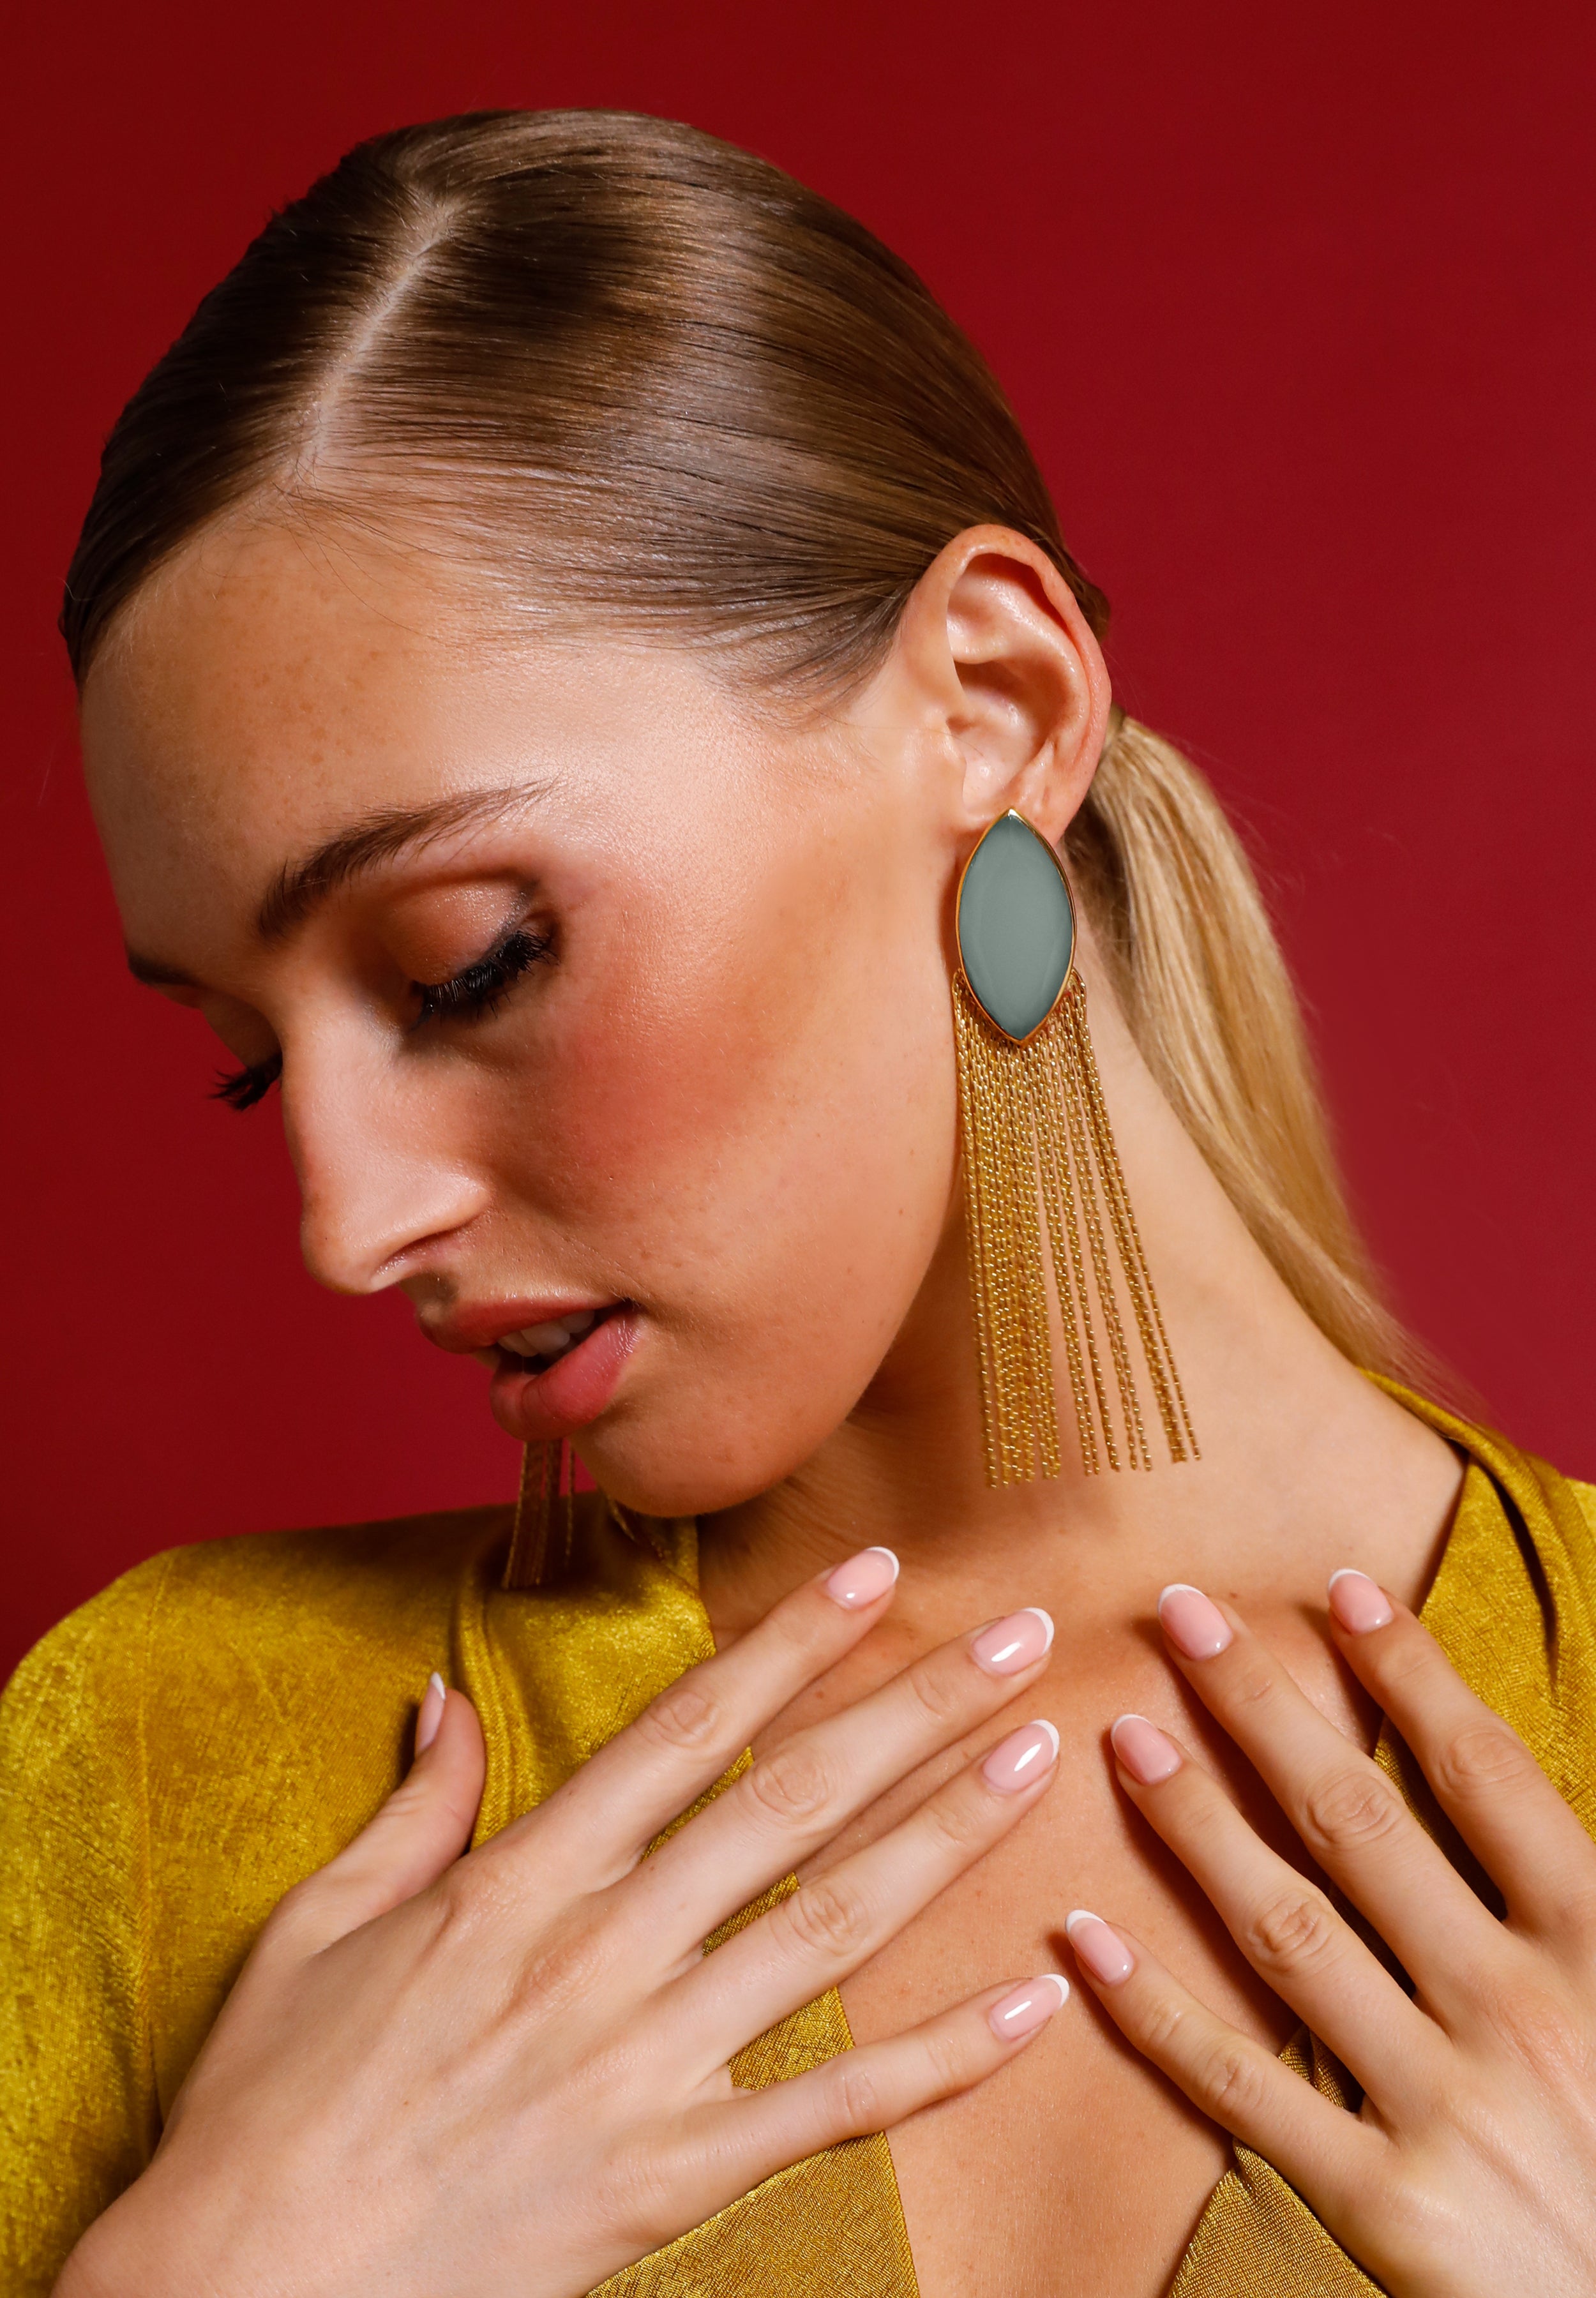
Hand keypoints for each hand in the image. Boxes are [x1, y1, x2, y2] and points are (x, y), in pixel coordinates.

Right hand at [58, 1549, 1065, 2297]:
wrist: (239, 2293)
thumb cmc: (267, 2110)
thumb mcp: (313, 1929)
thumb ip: (409, 1808)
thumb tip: (446, 1695)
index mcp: (520, 1881)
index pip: (687, 1730)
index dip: (789, 1643)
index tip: (874, 1575)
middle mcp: (601, 1953)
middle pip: (792, 1802)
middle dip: (916, 1709)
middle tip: (1018, 1639)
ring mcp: (644, 2065)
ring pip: (832, 1926)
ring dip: (949, 1836)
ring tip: (1037, 1759)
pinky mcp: (667, 2177)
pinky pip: (830, 2109)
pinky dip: (938, 2059)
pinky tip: (1026, 2002)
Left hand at [1065, 1574, 1595, 2297]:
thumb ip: (1576, 1881)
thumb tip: (1499, 1770)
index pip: (1482, 1775)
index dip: (1409, 1674)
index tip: (1337, 1589)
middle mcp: (1514, 2009)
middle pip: (1360, 1826)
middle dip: (1263, 1708)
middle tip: (1179, 1613)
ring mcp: (1443, 2107)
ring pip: (1288, 1936)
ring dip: (1196, 1827)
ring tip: (1122, 1735)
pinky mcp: (1387, 2206)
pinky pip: (1247, 2089)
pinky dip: (1158, 2011)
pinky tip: (1086, 1935)